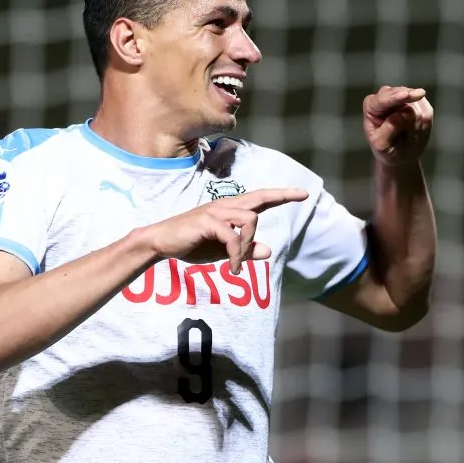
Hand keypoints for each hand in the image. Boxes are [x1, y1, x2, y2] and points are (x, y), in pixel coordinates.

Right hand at [141, 188, 308, 273]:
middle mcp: (225, 206)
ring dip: (248, 245)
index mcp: (230, 210)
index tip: (302, 193)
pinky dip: (236, 254)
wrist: (160, 243)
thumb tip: (269, 250)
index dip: (281, 195)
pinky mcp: (207, 222)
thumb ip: (245, 250)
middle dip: (282, 196)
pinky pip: (232, 238)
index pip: (260, 199)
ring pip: (249, 221)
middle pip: (259, 198)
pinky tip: (234, 268)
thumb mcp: (223, 251)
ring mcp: (216, 212)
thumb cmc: (191, 245)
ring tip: (238, 264)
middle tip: (303, 195)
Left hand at [362, 86, 433, 166]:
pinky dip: (424, 124)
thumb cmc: (386, 149)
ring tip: (409, 136)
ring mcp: (404, 97)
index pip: (384, 99)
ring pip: (417, 104)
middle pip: (403, 96)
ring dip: (416, 123)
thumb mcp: (382, 144)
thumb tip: (406, 112)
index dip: (396, 96)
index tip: (407, 95)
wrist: (400, 155)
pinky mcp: (418, 102)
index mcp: (371, 105)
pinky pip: (427, 111)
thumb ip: (390, 128)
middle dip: (411, 115)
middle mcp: (386, 96)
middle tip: (409, 136)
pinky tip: (416, 131)